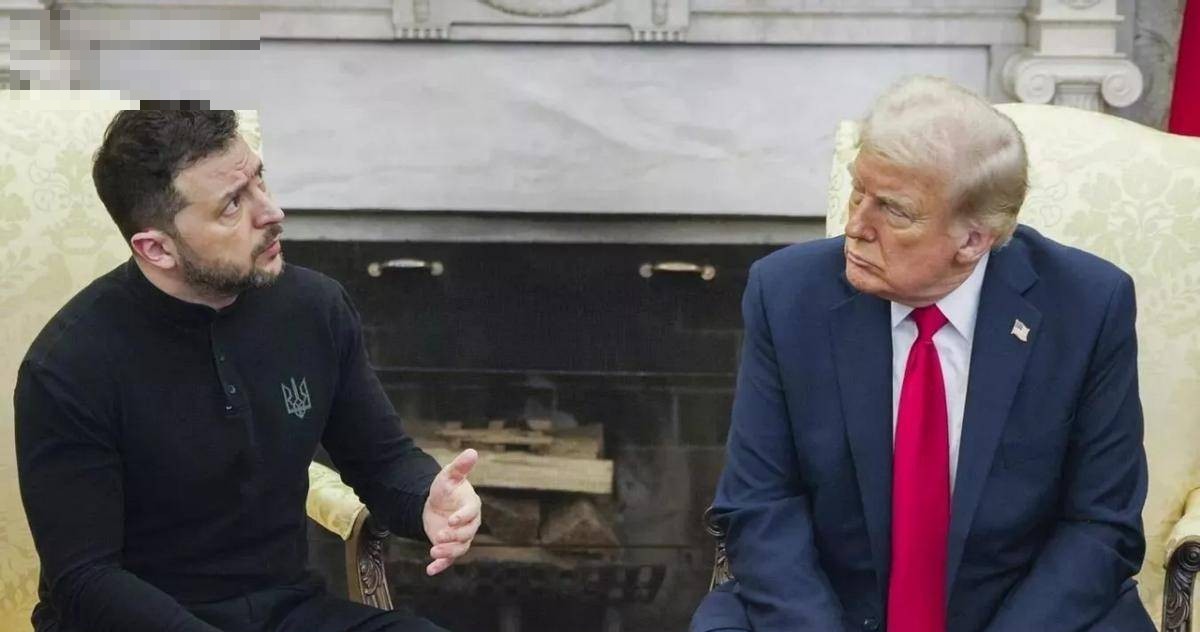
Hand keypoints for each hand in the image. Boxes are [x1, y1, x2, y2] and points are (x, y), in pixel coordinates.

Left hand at [422, 448, 481, 575]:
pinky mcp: (450, 548)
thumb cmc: (445, 489)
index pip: (471, 513)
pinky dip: (440, 566)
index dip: (462, 517)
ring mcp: (461, 537)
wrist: (434, 505)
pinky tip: (430, 570)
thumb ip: (460, 467)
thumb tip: (472, 451)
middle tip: (439, 536)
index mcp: (471, 506)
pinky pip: (449, 559)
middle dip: (454, 537)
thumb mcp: (448, 476)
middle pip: (467, 534)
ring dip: (447, 552)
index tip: (451, 520)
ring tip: (433, 552)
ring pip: (459, 549)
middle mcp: (469, 524)